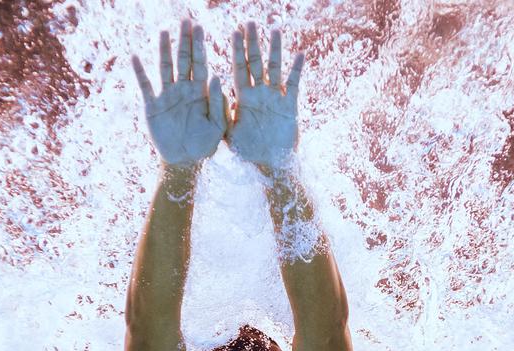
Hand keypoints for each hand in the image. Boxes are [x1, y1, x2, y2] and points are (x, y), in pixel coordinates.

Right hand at [131, 20, 227, 167]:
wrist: (185, 162)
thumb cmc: (204, 145)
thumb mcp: (218, 126)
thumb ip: (218, 103)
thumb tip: (214, 76)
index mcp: (200, 92)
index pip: (200, 63)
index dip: (199, 46)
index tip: (200, 27)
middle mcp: (183, 90)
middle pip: (183, 60)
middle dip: (184, 41)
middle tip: (185, 20)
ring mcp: (167, 96)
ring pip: (165, 67)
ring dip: (164, 49)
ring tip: (164, 31)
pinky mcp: (153, 106)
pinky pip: (145, 86)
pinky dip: (140, 72)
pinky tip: (135, 57)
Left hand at [226, 23, 303, 170]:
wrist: (270, 165)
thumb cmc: (247, 151)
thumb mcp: (228, 132)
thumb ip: (221, 109)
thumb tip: (214, 83)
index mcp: (243, 97)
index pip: (238, 68)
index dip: (236, 50)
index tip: (234, 31)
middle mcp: (259, 93)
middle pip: (255, 62)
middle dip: (252, 43)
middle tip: (250, 21)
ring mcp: (275, 98)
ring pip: (275, 68)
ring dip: (274, 50)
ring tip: (274, 29)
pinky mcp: (289, 106)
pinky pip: (293, 85)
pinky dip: (296, 70)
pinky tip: (299, 54)